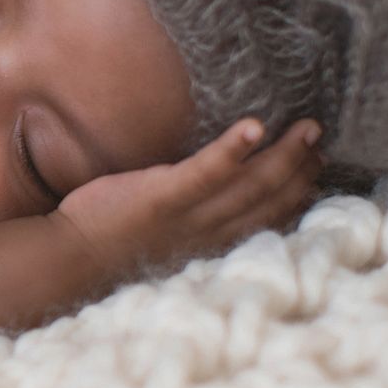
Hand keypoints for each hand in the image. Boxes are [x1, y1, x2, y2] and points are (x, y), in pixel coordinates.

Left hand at [49, 117, 325, 280]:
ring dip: (283, 157)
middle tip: (321, 138)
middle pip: (268, 200)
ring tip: (308, 127)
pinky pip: (204, 172)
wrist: (66, 260)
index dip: (297, 193)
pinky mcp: (161, 197)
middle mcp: (208, 235)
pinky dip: (232, 150)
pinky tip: (254, 126)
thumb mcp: (163, 239)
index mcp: (210, 244)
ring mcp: (187, 217)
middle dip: (301, 169)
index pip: (267, 219)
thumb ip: (191, 222)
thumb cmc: (109, 244)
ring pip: (249, 186)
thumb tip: (214, 198)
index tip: (317, 167)